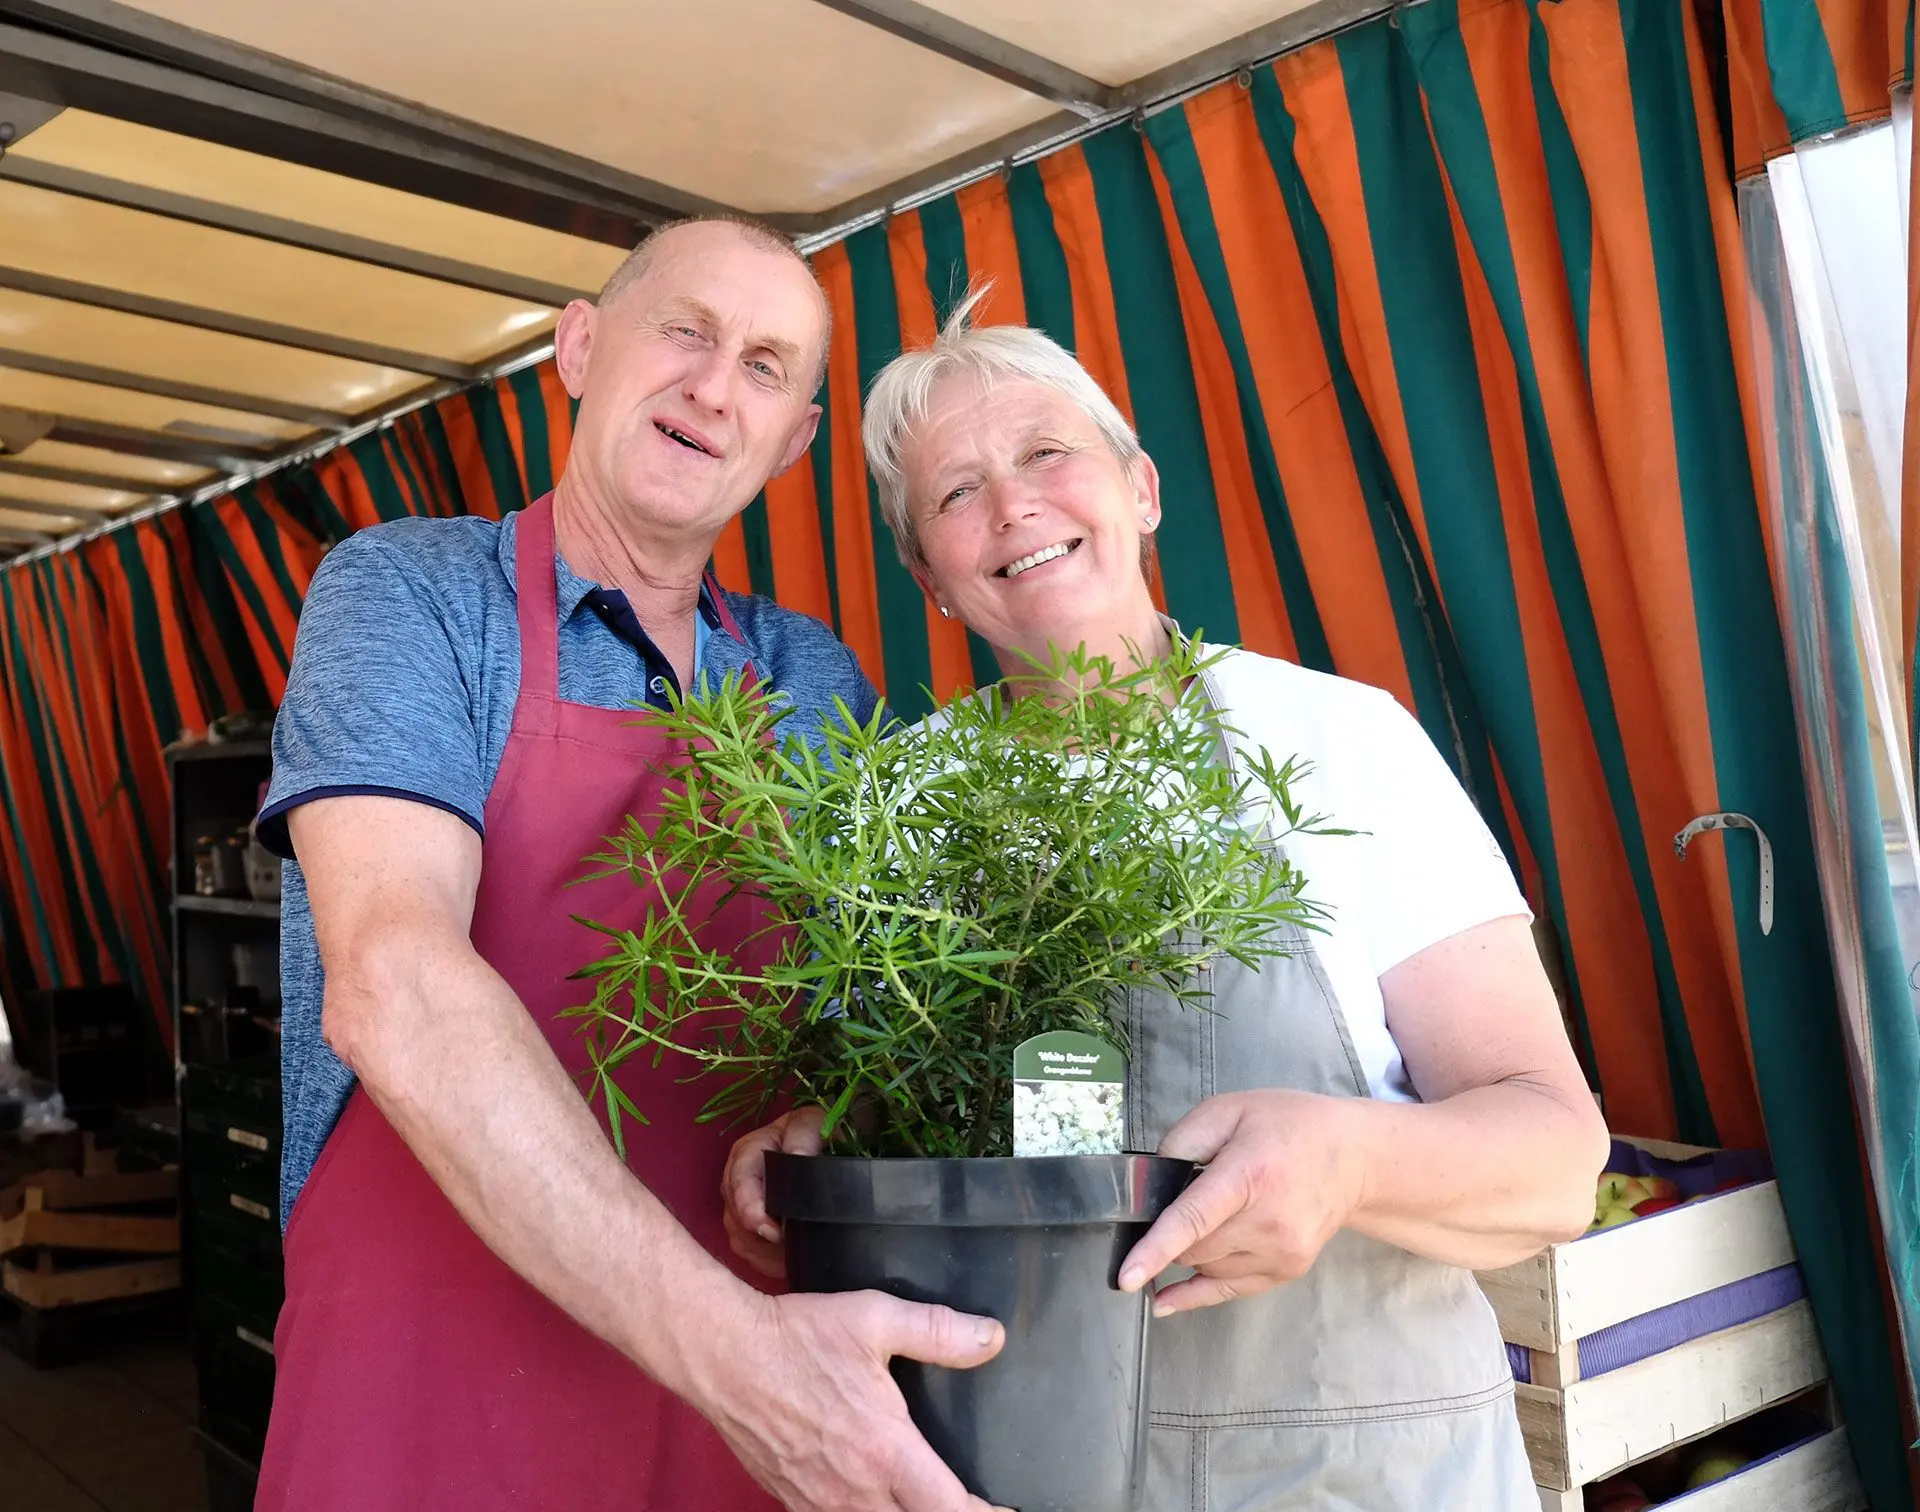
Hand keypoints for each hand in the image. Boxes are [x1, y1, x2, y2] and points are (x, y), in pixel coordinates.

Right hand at [699, 1289, 1010, 1511]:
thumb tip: (992, 1337)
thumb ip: (937, 1331)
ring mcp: (820, 1503)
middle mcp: (855, 1490)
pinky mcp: (793, 1501)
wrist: (723, 1358)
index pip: (951, 1510)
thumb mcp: (874, 1318)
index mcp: (885, 1451)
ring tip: (927, 1500)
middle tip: (971, 1503)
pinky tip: (874, 1498)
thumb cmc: (797, 1337)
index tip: (1007, 1508)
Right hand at [722, 1106, 826, 1277]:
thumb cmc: (819, 1134)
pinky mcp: (750, 1232)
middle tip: (787, 1249)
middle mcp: (737, 1182)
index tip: (772, 1229)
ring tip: (792, 1255)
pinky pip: (751, 1256)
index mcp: (749, 1152)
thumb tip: (797, 1156)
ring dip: (765, 1252)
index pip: (738, 1182)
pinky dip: (769, 1261)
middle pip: (736, 1218)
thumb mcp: (814, 1123)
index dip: (750, 1209)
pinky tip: (789, 1260)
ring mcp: (740, 1209)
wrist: (828, 1149)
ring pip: (742, 1240)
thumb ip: (804, 1134)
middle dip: (759, 1238)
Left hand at [1117, 1090, 1364, 1314]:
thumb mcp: (1230, 1110)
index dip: (1154, 1250)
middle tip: (1180, 1200)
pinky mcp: (1287, 1270)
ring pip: (1207, 1270)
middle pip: (1194, 1249)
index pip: (1194, 1220)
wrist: (1353, 1158)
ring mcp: (1282, 1253)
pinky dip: (1195, 1291)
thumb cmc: (1286, 1125)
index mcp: (1249, 1176)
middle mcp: (1268, 1223)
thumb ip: (1183, 1140)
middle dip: (1171, 1234)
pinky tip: (1166, 1297)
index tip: (1125, 1277)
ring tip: (1210, 1216)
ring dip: (1190, 1253)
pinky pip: (1228, 1290)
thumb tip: (1151, 1184)